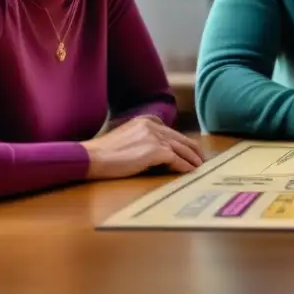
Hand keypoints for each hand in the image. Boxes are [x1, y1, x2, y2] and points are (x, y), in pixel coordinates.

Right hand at [80, 116, 204, 179]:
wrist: (92, 158)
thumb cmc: (105, 153)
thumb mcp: (127, 137)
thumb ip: (144, 139)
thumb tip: (160, 152)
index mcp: (147, 120)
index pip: (172, 132)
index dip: (183, 142)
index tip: (191, 150)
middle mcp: (153, 125)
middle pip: (181, 138)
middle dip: (193, 150)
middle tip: (201, 159)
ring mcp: (155, 137)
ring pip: (182, 149)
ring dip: (193, 159)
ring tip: (199, 167)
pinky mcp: (155, 150)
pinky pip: (177, 160)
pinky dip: (185, 167)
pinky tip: (190, 172)